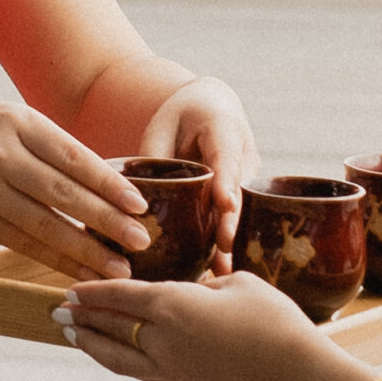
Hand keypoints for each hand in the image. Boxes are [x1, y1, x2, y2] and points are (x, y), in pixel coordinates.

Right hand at [0, 103, 152, 277]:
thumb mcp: (9, 122)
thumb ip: (51, 148)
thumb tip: (109, 183)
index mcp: (17, 122)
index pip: (74, 157)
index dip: (109, 185)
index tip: (140, 205)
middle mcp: (0, 155)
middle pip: (63, 195)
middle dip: (106, 222)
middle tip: (141, 242)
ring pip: (44, 226)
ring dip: (85, 252)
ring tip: (118, 269)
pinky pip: (21, 245)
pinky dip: (54, 260)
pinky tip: (80, 273)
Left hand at [58, 271, 322, 380]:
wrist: (296, 375)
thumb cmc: (275, 321)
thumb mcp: (240, 284)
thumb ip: (208, 284)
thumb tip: (197, 291)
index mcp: (174, 305)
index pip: (121, 295)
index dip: (94, 291)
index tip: (71, 288)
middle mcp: (164, 338)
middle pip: (112, 326)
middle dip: (83, 318)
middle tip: (58, 311)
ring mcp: (172, 366)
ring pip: (119, 357)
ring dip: (93, 345)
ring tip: (73, 336)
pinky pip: (141, 372)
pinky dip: (120, 362)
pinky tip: (115, 358)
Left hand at [139, 77, 259, 268]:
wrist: (212, 108)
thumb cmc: (182, 116)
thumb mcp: (162, 126)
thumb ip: (153, 157)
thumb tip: (135, 197)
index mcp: (224, 128)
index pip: (227, 157)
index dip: (226, 181)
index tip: (225, 202)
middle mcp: (244, 155)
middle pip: (239, 192)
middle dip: (232, 221)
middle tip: (225, 247)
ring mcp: (246, 178)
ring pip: (241, 211)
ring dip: (233, 241)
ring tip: (225, 271)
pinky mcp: (240, 195)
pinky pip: (233, 219)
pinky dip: (226, 243)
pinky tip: (220, 272)